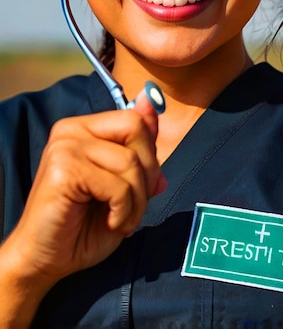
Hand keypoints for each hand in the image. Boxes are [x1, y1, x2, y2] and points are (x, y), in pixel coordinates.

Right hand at [4, 90, 165, 290]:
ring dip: (137, 201)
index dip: (150, 155)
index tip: (143, 187)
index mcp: (84, 128)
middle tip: (134, 206)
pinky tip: (110, 223)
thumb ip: (138, 149)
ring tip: (122, 219)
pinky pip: (118, 186)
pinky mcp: (64, 169)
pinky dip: (124, 211)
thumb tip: (154, 105)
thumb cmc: (83, 226)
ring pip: (130, 161)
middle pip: (135, 129)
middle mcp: (71, 130)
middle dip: (147, 174)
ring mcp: (65, 147)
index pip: (135, 119)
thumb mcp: (123, 183)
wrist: (44, 260)